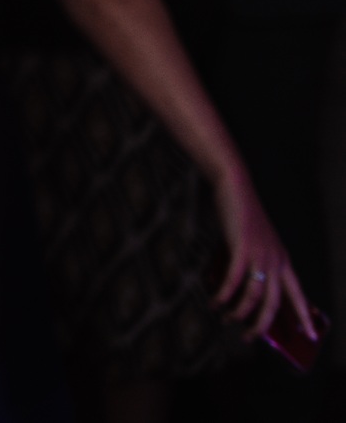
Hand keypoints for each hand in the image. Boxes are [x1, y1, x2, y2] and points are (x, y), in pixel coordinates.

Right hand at [211, 164, 310, 341]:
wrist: (235, 188)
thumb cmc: (241, 215)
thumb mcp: (255, 242)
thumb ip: (254, 263)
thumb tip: (240, 288)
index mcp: (283, 260)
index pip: (298, 294)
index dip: (304, 316)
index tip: (310, 336)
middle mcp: (276, 261)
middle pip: (274, 303)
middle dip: (261, 325)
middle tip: (248, 338)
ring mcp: (260, 256)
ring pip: (254, 296)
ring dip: (239, 313)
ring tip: (226, 320)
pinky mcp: (242, 249)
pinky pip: (235, 281)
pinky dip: (225, 295)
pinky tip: (216, 303)